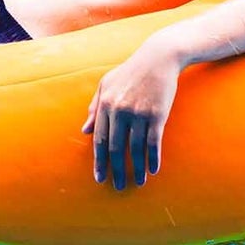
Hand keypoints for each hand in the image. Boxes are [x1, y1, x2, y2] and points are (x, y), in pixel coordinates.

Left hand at [82, 41, 179, 189]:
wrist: (158, 58)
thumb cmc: (131, 72)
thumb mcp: (107, 84)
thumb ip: (94, 106)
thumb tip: (85, 131)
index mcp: (105, 103)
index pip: (100, 139)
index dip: (99, 161)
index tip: (99, 177)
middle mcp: (120, 110)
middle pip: (116, 148)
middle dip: (116, 169)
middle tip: (118, 186)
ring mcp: (139, 112)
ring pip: (136, 148)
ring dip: (137, 168)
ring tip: (137, 182)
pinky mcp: (157, 114)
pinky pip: (153, 142)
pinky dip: (153, 158)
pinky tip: (153, 170)